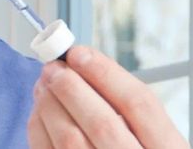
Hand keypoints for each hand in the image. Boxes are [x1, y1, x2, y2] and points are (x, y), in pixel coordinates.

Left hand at [27, 45, 187, 148]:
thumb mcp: (153, 138)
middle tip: (54, 66)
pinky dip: (39, 126)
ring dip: (50, 103)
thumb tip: (83, 65)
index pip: (140, 105)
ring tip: (44, 82)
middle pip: (102, 121)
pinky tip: (40, 109)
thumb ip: (128, 110)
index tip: (79, 52)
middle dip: (72, 87)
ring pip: (69, 138)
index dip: (105, 73)